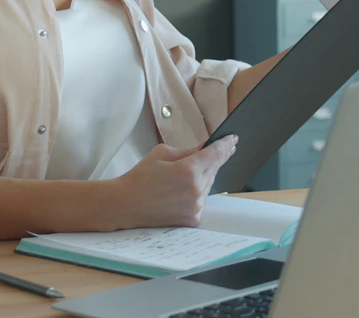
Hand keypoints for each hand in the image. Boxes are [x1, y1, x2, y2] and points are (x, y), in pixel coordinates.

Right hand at [113, 135, 237, 227]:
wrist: (126, 204)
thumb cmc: (140, 177)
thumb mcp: (162, 153)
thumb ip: (188, 151)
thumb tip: (206, 147)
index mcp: (188, 170)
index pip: (216, 153)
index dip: (226, 144)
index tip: (233, 139)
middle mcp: (195, 189)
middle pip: (215, 169)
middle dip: (216, 159)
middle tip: (224, 149)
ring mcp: (195, 206)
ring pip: (209, 184)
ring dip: (204, 176)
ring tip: (188, 172)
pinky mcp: (192, 218)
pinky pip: (202, 199)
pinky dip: (197, 192)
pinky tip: (184, 188)